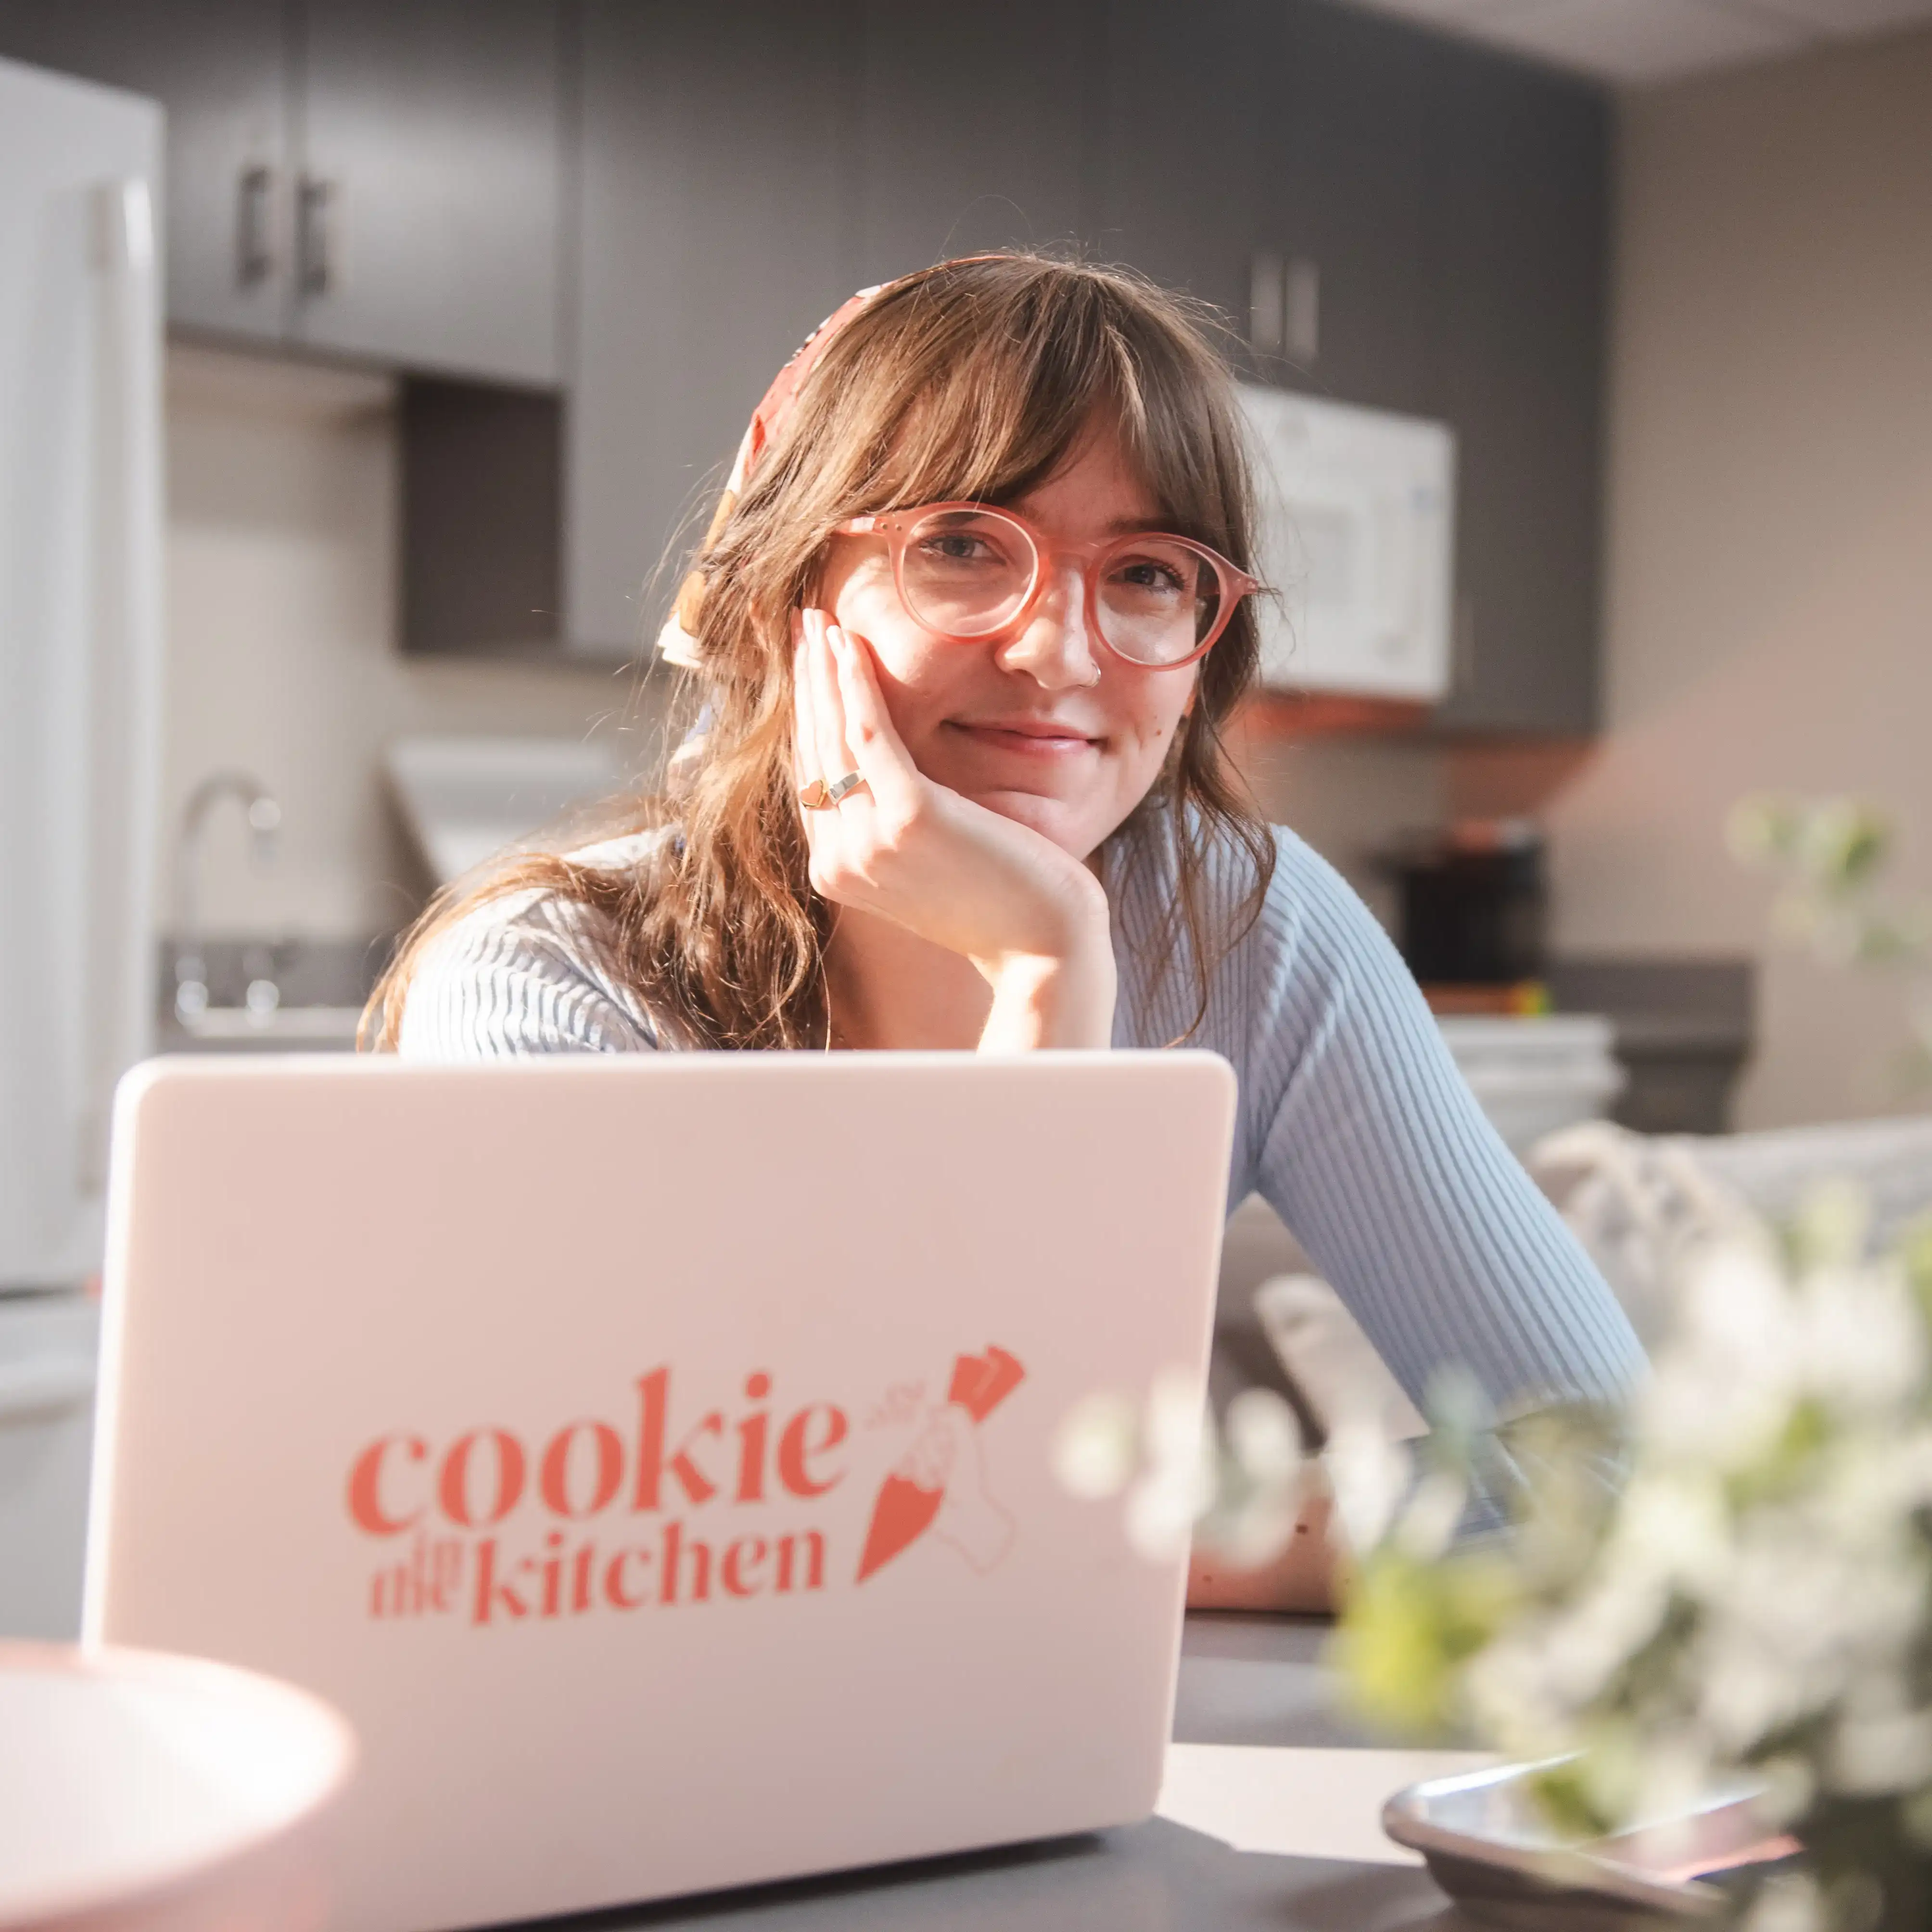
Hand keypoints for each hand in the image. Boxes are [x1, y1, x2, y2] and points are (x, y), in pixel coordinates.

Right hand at [792, 606, 1115, 1047]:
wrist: (1046, 946)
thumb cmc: (1001, 902)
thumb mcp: (928, 863)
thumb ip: (889, 824)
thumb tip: (877, 769)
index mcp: (838, 873)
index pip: (811, 778)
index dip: (806, 715)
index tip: (807, 662)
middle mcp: (840, 862)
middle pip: (813, 751)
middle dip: (804, 681)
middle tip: (801, 623)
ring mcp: (867, 844)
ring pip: (832, 737)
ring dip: (822, 669)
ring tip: (818, 619)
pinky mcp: (907, 819)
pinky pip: (868, 736)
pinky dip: (854, 685)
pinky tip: (848, 643)